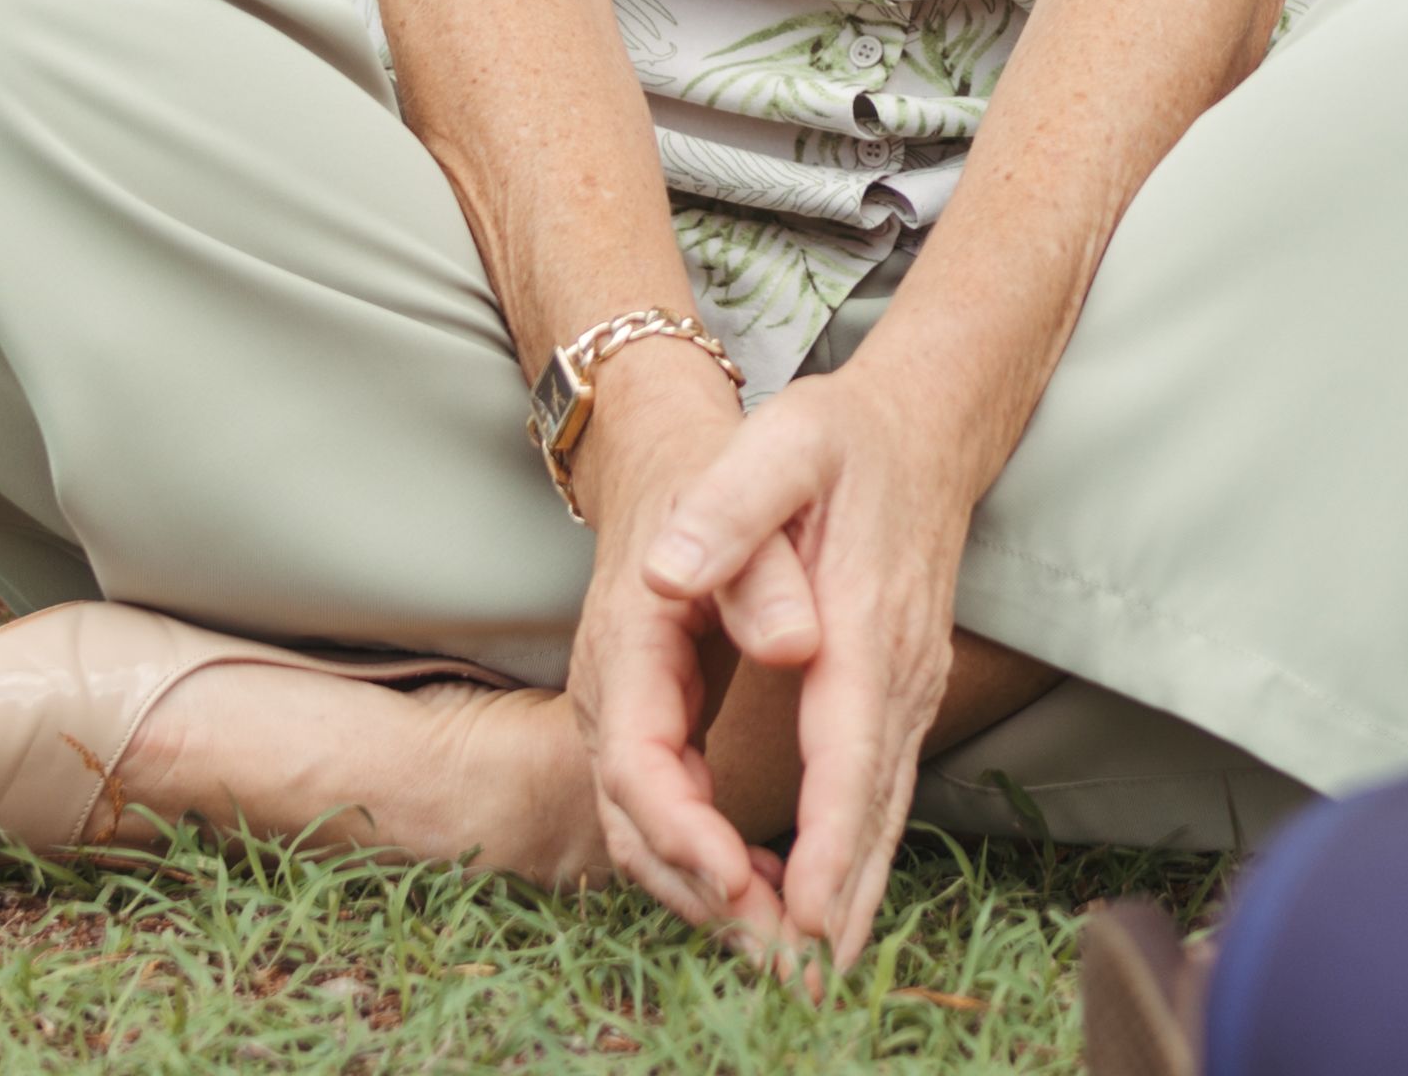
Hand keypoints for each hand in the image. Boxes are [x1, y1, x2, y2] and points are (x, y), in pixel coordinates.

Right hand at [557, 354, 786, 941]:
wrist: (673, 447)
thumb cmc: (727, 460)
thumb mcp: (757, 472)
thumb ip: (756, 554)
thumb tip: (788, 639)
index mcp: (630, 641)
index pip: (640, 764)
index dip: (690, 831)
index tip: (744, 878)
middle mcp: (613, 694)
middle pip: (640, 827)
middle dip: (710, 900)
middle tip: (788, 960)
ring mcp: (627, 717)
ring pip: (652, 838)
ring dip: (718, 902)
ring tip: (794, 956)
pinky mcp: (656, 727)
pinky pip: (674, 818)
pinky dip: (720, 869)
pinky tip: (783, 897)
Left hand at [630, 348, 996, 977]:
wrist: (926, 428)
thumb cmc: (840, 439)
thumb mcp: (781, 443)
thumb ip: (731, 506)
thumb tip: (670, 570)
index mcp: (863, 626)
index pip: (849, 754)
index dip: (828, 845)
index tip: (806, 924)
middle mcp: (897, 675)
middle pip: (872, 813)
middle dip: (836, 909)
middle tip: (798, 994)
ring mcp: (907, 692)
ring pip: (881, 817)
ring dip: (845, 903)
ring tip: (805, 982)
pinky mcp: (900, 698)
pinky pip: (878, 798)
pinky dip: (854, 864)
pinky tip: (826, 913)